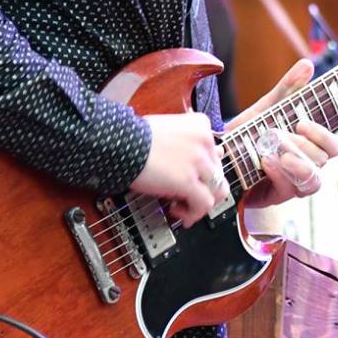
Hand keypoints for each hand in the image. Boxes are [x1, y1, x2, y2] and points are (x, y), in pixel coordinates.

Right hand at [131, 111, 226, 226]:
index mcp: (200, 125)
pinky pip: (204, 203)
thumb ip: (184, 141)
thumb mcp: (166, 129)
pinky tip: (178, 212)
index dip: (204, 170)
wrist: (120, 142)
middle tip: (187, 196)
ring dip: (200, 201)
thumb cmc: (134, 136)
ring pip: (216, 189)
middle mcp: (204, 142)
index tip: (194, 178)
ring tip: (182, 206)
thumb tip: (196, 160)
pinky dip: (194, 212)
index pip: (215, 153)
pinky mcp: (188, 180)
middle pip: (218, 172)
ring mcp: (198, 161)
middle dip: (203, 187)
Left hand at [232, 59, 337, 208]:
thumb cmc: (248, 132)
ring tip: (275, 151)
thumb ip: (288, 88)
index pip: (334, 147)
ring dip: (296, 162)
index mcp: (310, 145)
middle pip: (323, 160)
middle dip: (303, 146)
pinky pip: (289, 189)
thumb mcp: (268, 108)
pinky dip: (279, 173)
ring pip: (312, 179)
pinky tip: (265, 162)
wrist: (220, 155)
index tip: (302, 123)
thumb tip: (307, 64)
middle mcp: (307, 165)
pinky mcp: (278, 195)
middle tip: (279, 134)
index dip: (324, 136)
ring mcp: (294, 182)